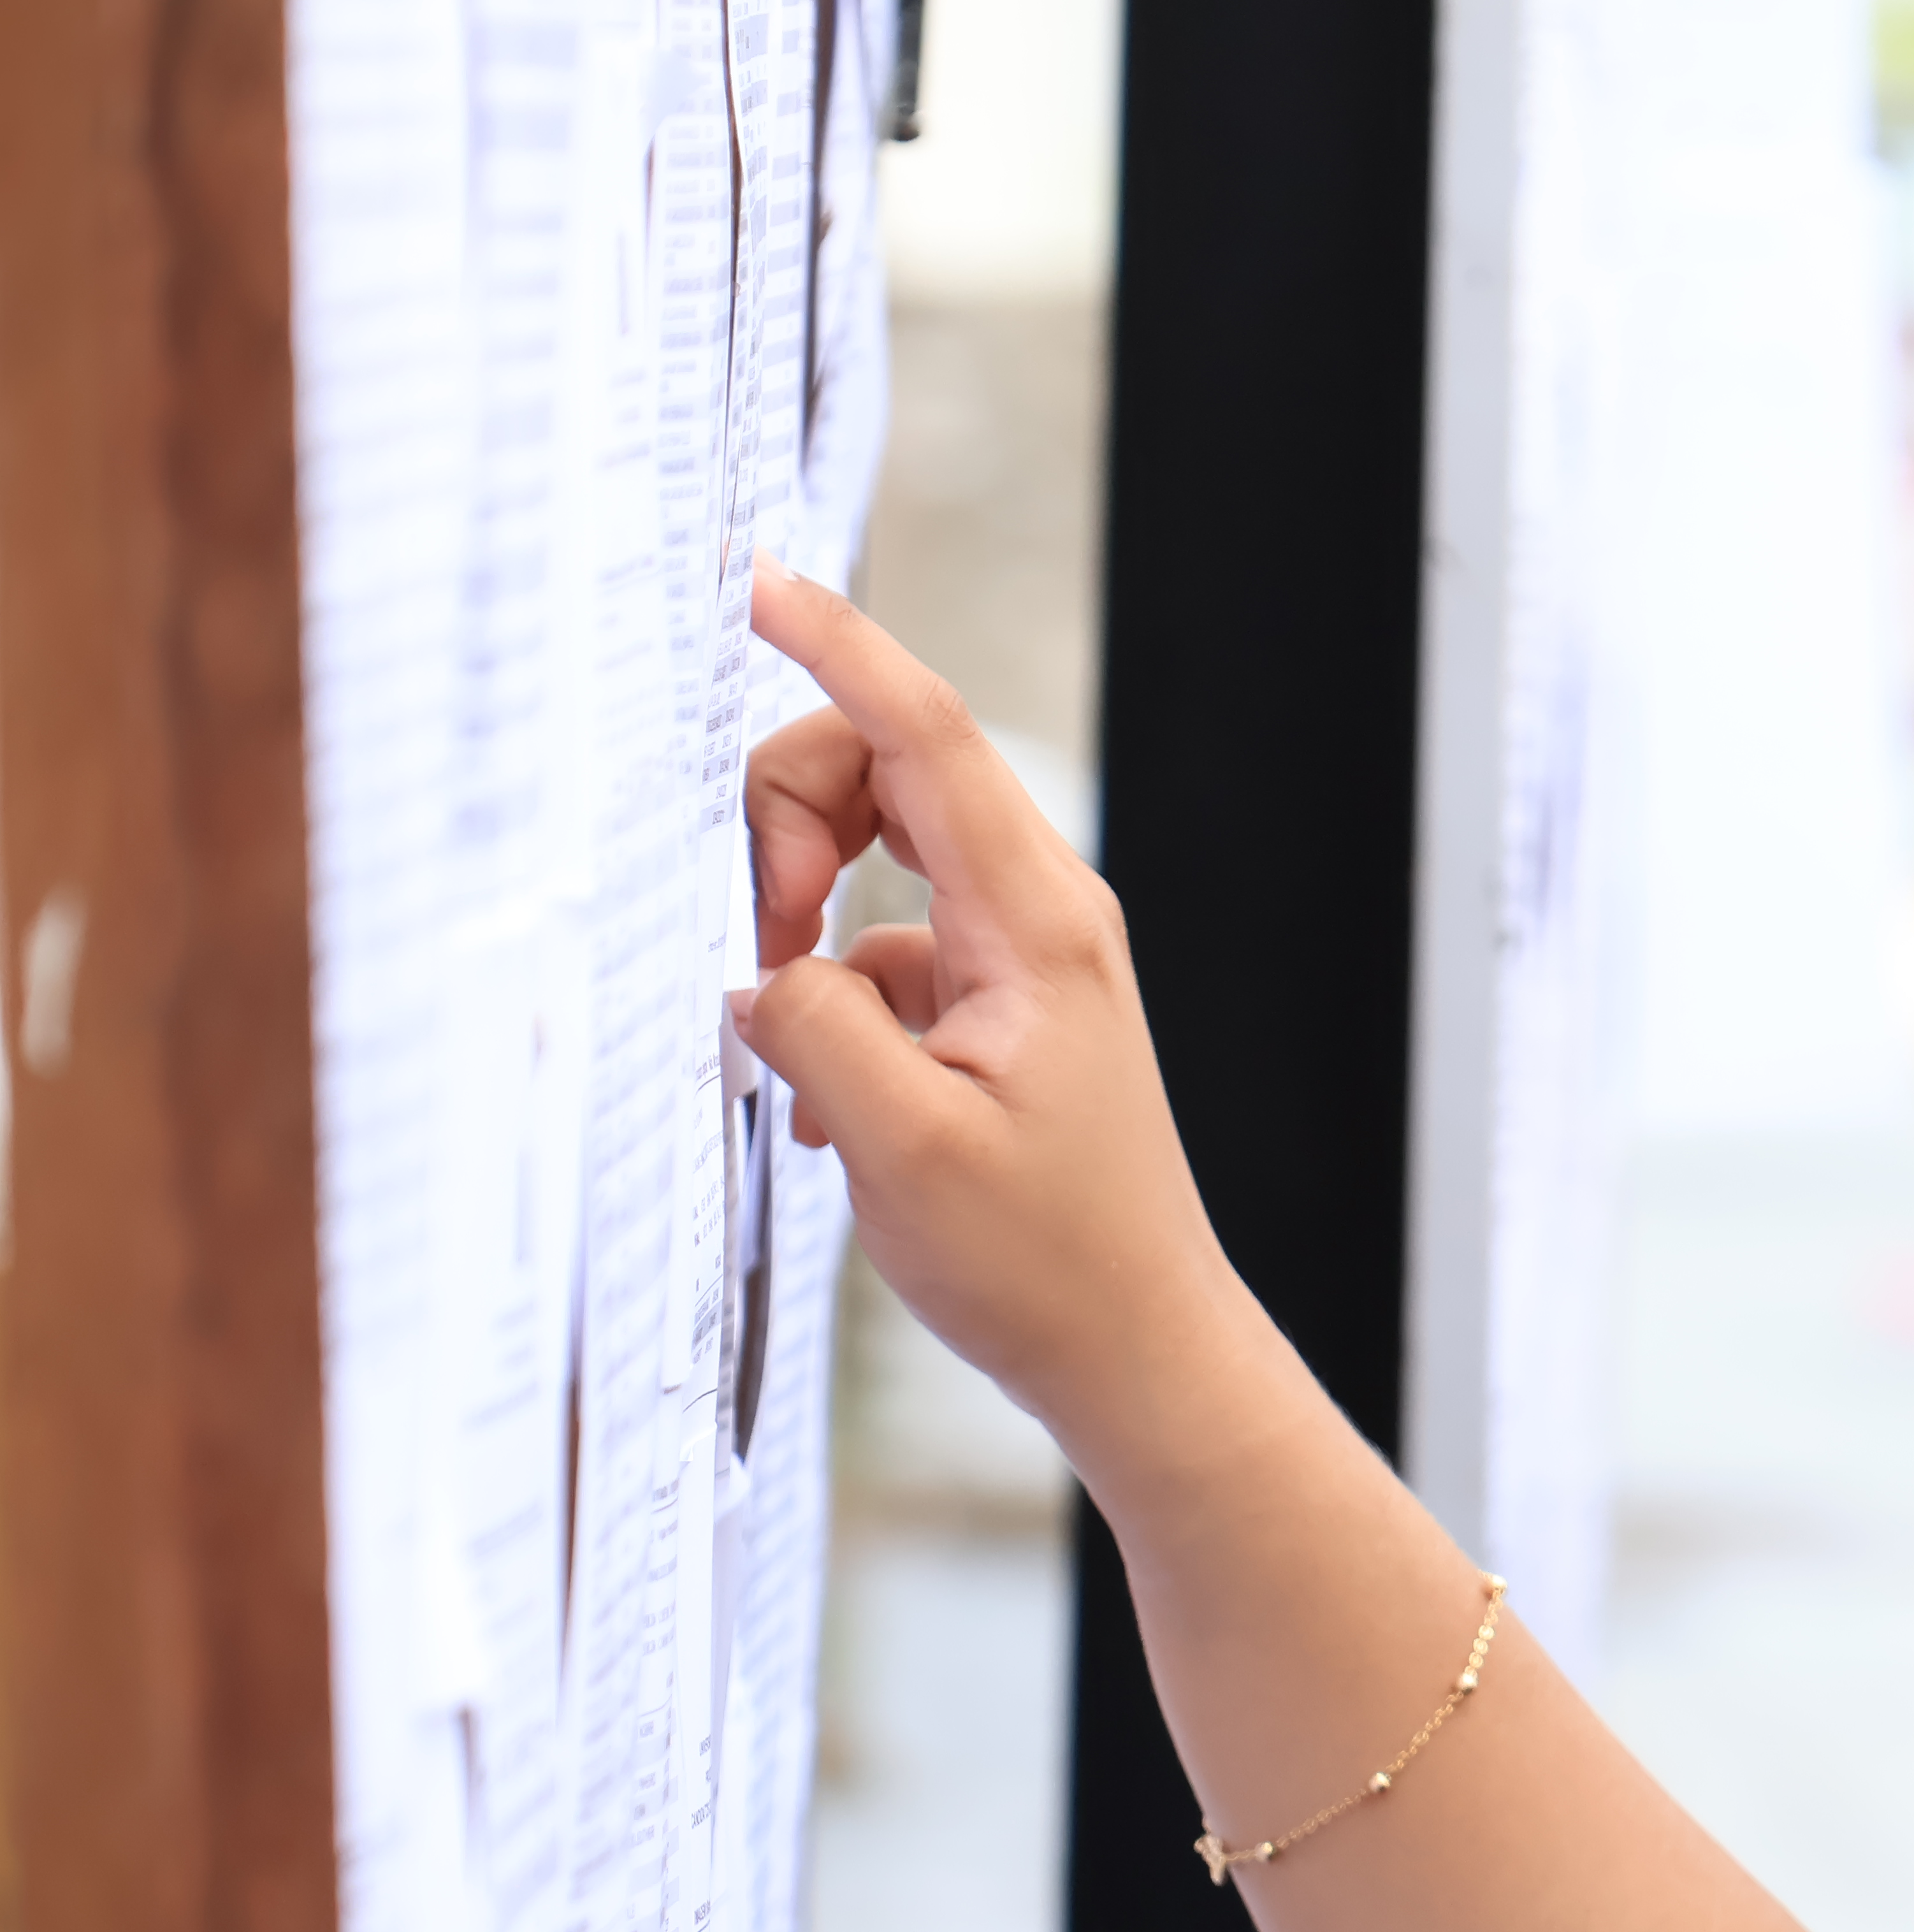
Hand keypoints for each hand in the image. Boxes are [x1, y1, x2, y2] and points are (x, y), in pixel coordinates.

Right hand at [736, 560, 1258, 1464]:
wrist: (1135, 1347)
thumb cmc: (1045, 1259)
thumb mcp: (900, 1142)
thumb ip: (809, 1025)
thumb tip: (761, 973)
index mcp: (1036, 920)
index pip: (925, 734)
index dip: (838, 646)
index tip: (762, 584)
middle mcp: (1040, 917)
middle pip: (886, 776)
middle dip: (789, 826)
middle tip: (760, 947)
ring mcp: (1018, 963)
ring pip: (873, 866)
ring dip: (799, 922)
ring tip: (794, 1045)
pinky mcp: (992, 1015)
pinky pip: (878, 958)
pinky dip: (828, 1007)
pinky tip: (831, 1116)